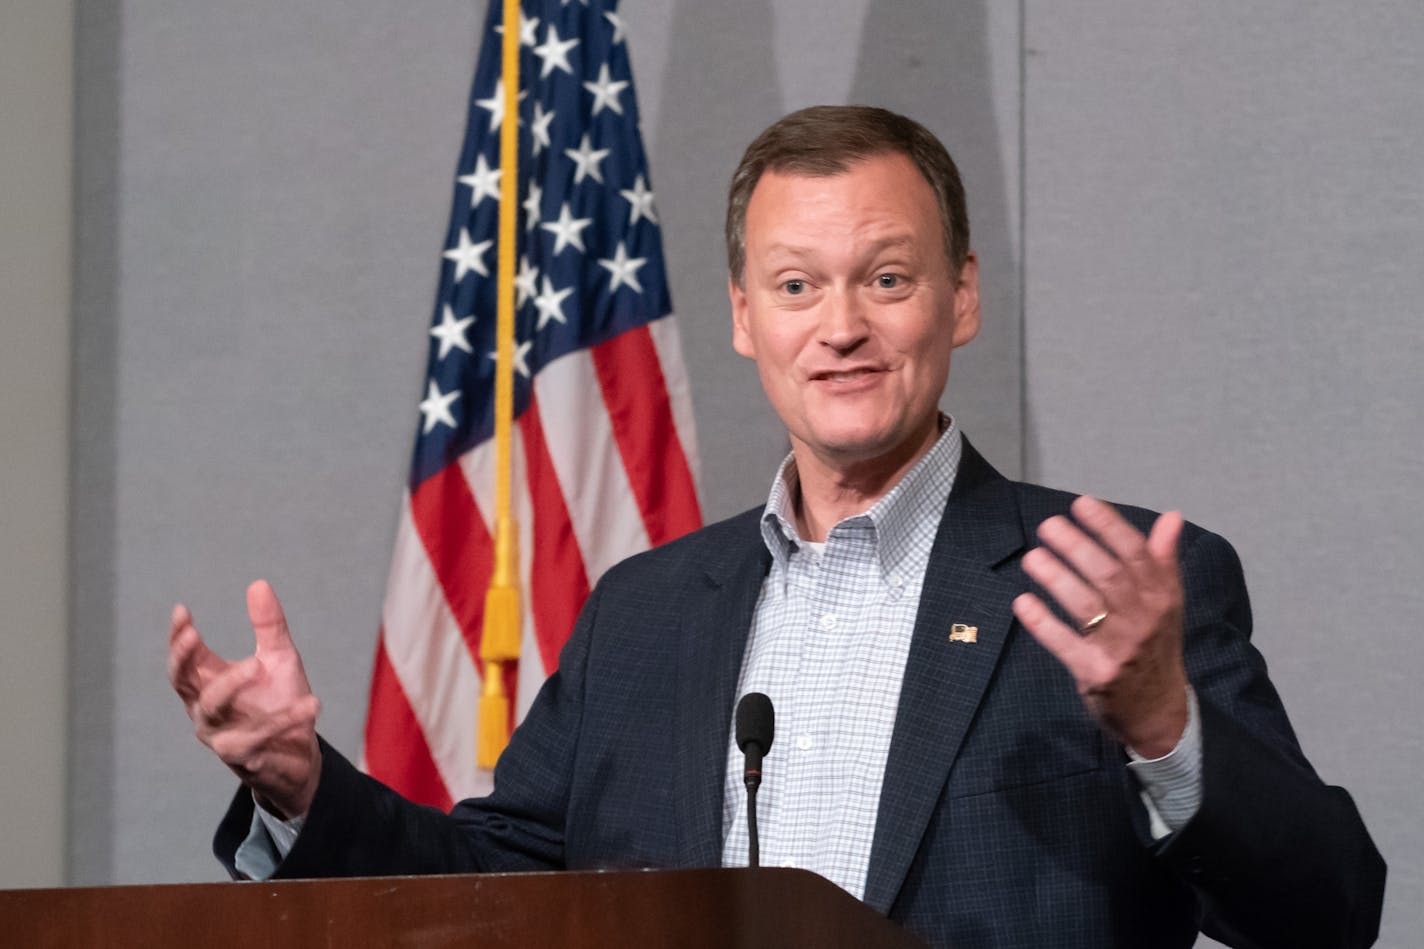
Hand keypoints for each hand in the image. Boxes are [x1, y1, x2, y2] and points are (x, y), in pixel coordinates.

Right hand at [167, 579, 321, 817]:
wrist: (299, 753)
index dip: (178, 637)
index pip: (183, 659)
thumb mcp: (279, 658)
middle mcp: (205, 709)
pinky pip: (257, 736)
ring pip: (211, 707)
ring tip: (259, 663)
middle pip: (181, 683)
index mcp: (208, 683)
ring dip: (232, 683)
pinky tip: (312, 703)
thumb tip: (258, 584)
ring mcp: (219, 734)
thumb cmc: (280, 702)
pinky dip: (285, 719)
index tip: (182, 611)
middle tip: (194, 635)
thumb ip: (269, 626)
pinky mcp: (242, 757)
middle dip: (184, 659)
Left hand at [1012, 496, 1188, 757]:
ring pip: (1084, 605)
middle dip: (1076, 546)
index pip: (1136, 553)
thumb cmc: (1156, 647)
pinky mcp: (1096, 674)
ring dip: (1055, 578)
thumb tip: (1171, 516)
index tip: (1081, 504)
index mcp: (1162, 597)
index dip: (1108, 526)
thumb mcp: (1168, 604)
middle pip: (1107, 574)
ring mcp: (1121, 648)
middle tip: (1048, 526)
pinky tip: (1022, 603)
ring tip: (1032, 558)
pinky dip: (1042, 622)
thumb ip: (1162, 560)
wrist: (1159, 712)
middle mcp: (1144, 619)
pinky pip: (1065, 643)